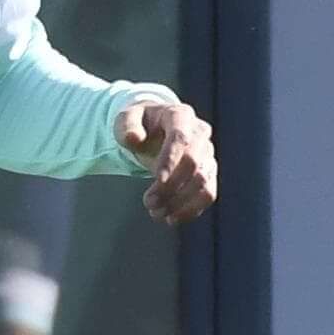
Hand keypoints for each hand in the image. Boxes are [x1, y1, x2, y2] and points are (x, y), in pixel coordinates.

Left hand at [117, 95, 219, 225]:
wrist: (153, 129)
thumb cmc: (138, 123)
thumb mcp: (125, 118)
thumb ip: (126, 125)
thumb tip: (134, 139)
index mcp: (180, 115)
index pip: (181, 138)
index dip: (171, 159)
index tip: (157, 180)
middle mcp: (200, 133)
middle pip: (193, 163)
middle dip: (171, 186)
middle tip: (148, 202)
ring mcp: (207, 153)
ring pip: (203, 181)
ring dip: (180, 201)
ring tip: (156, 213)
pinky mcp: (208, 171)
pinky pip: (208, 193)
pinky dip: (192, 209)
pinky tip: (171, 219)